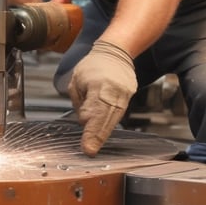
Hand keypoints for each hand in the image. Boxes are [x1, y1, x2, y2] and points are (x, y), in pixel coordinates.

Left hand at [68, 40, 137, 155]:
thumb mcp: (76, 81)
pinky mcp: (129, 96)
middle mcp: (114, 90)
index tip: (87, 147)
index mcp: (99, 85)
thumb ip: (79, 102)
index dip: (91, 132)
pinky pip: (118, 114)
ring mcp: (124, 94)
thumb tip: (83, 122)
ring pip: (114, 119)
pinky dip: (110, 124)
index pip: (94, 113)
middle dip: (97, 137)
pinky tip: (103, 134)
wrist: (115, 52)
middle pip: (106, 119)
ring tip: (94, 146)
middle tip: (90, 152)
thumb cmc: (93, 66)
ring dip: (103, 134)